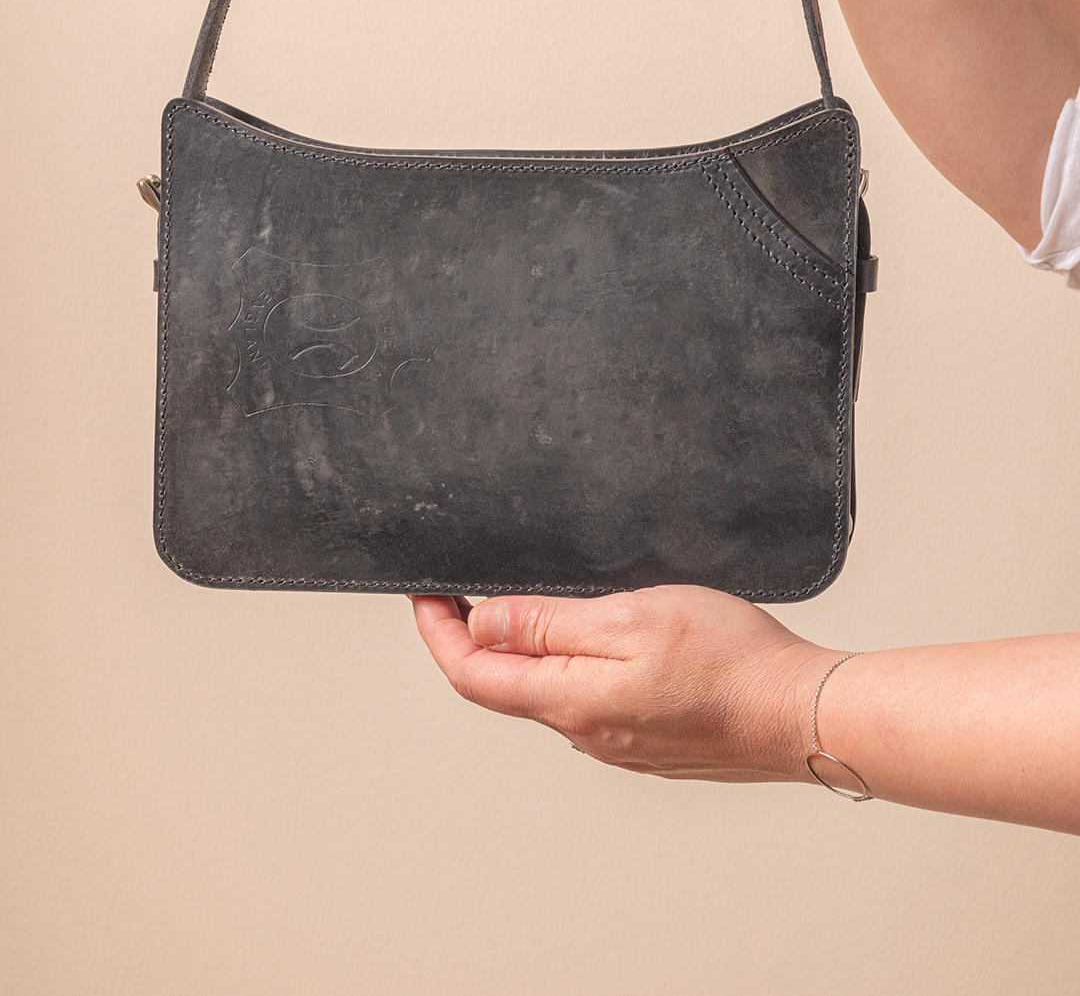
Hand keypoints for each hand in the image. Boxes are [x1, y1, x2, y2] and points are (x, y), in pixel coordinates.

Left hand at [411, 585, 829, 781]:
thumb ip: (549, 624)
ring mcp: (618, 742)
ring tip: (519, 601)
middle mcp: (586, 733)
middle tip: (460, 588)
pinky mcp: (648, 740)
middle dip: (472, 637)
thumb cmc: (728, 662)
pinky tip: (588, 637)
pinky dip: (565, 666)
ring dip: (521, 651)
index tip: (425, 591)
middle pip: (502, 686)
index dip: (439, 630)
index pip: (473, 673)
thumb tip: (481, 624)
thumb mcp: (628, 619)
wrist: (803, 714)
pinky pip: (586, 701)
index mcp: (570, 703)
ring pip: (546, 692)